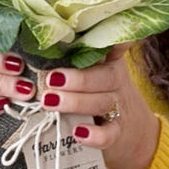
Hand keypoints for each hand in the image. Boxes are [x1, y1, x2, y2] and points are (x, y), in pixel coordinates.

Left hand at [38, 44, 160, 168]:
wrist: (132, 132)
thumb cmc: (100, 94)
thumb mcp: (93, 71)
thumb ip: (72, 57)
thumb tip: (36, 39)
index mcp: (109, 60)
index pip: (112, 45)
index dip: (112, 40)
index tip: (93, 34)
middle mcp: (116, 81)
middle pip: (103, 77)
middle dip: (77, 78)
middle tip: (50, 79)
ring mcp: (119, 107)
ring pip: (101, 102)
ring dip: (75, 102)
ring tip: (49, 101)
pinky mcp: (118, 133)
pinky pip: (109, 134)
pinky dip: (94, 134)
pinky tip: (77, 132)